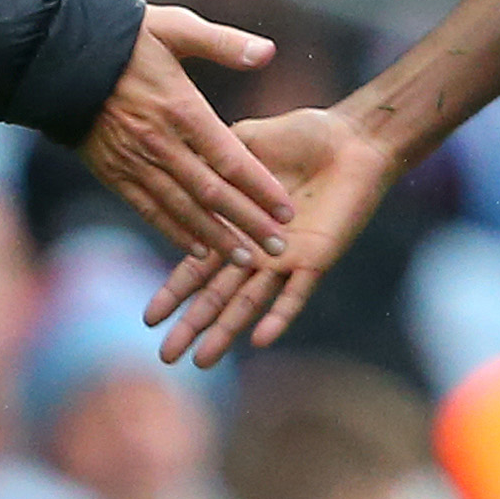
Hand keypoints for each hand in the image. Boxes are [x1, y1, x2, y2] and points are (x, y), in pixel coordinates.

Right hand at [81, 5, 297, 267]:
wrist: (60, 53)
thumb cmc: (125, 36)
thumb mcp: (176, 27)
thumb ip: (224, 43)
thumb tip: (268, 52)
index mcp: (182, 108)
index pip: (231, 158)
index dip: (261, 188)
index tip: (286, 211)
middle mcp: (160, 142)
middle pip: (212, 193)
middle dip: (248, 223)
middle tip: (278, 248)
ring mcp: (135, 161)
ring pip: (183, 208)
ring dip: (216, 237)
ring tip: (245, 258)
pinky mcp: (113, 171)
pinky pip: (148, 208)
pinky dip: (174, 231)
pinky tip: (197, 249)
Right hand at [141, 104, 394, 366]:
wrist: (350, 140)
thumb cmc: (301, 137)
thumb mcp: (246, 142)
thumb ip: (216, 161)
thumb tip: (179, 167)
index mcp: (237, 225)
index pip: (198, 266)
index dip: (174, 292)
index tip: (149, 318)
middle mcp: (257, 250)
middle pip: (217, 295)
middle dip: (191, 325)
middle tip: (165, 357)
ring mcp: (285, 260)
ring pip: (249, 303)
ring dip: (226, 331)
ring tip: (202, 362)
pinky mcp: (316, 260)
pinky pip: (296, 295)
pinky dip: (278, 316)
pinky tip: (259, 339)